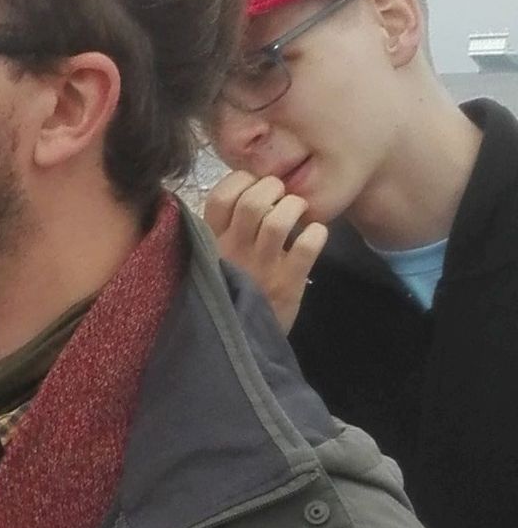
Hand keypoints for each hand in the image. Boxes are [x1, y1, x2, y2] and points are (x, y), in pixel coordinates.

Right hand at [204, 171, 326, 333]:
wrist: (241, 346)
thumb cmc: (227, 296)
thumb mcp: (209, 266)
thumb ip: (215, 235)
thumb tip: (238, 192)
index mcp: (211, 245)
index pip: (221, 196)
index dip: (241, 181)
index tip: (252, 187)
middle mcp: (233, 252)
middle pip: (254, 200)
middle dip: (275, 189)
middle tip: (281, 198)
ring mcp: (262, 268)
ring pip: (280, 218)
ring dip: (295, 207)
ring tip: (297, 215)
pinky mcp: (288, 283)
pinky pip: (309, 243)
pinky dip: (317, 233)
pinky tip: (313, 237)